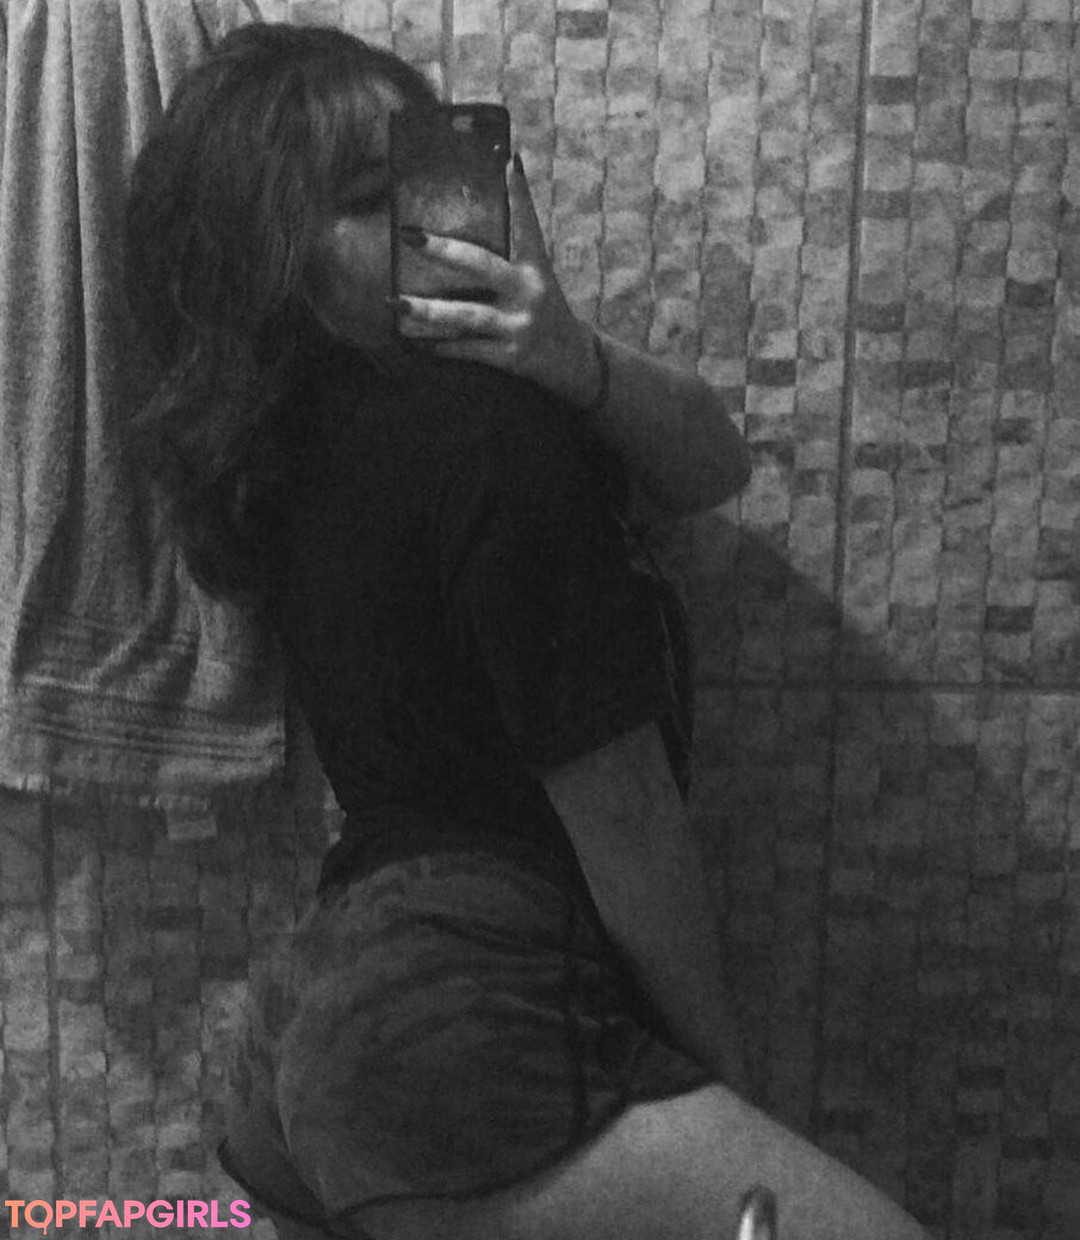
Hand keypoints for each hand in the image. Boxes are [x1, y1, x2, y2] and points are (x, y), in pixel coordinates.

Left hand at [390, 156, 603, 407]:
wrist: (572, 359)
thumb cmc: (543, 309)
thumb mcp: (536, 278)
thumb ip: (510, 254)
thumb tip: (468, 224)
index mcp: (535, 267)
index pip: (527, 225)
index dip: (519, 194)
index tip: (509, 162)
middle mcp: (528, 291)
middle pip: (481, 265)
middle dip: (443, 251)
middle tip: (409, 236)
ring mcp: (518, 324)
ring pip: (467, 315)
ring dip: (429, 311)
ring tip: (396, 303)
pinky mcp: (509, 356)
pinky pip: (468, 349)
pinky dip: (442, 346)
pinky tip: (417, 342)